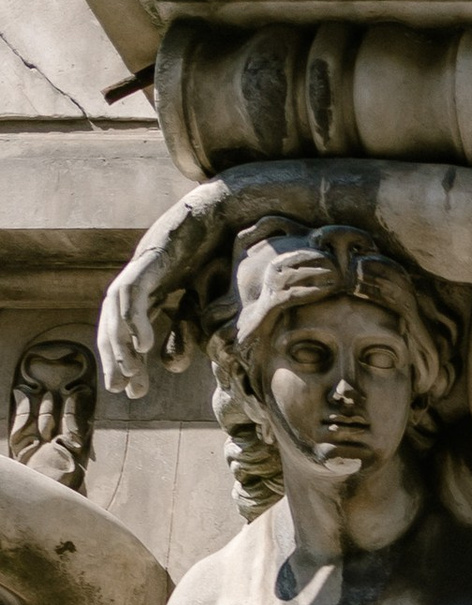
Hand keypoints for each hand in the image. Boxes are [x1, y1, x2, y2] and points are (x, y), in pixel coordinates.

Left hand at [97, 181, 235, 398]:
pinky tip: (143, 344)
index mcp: (148, 287)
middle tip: (120, 389)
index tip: (130, 390)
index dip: (124, 359)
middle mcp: (138, 275)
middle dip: (113, 356)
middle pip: (111, 319)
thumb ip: (183, 332)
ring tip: (130, 373)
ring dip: (119, 342)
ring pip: (116, 306)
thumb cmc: (218, 253)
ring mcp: (142, 263)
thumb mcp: (200, 303)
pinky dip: (134, 317)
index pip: (125, 327)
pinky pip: (134, 290)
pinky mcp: (152, 255)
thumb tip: (167, 366)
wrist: (227, 213)